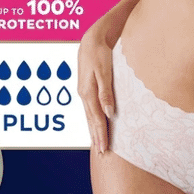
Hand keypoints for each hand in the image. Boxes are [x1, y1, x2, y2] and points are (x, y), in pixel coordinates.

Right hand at [77, 23, 114, 154]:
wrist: (91, 39)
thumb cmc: (100, 53)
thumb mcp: (104, 71)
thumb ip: (106, 93)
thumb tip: (110, 113)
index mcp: (87, 93)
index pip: (96, 119)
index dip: (101, 135)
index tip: (105, 149)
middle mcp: (84, 95)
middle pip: (91, 121)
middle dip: (96, 137)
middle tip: (102, 154)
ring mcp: (84, 92)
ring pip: (89, 116)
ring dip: (93, 131)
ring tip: (97, 145)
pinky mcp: (87, 89)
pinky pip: (89, 109)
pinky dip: (92, 120)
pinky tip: (94, 124)